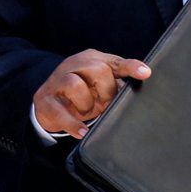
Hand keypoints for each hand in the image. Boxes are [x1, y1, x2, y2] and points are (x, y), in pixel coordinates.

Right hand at [33, 49, 149, 137]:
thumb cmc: (81, 95)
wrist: (48, 104)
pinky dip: (73, 123)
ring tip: (88, 111)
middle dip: (106, 90)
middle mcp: (73, 65)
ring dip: (86, 103)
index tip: (145, 73)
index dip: (130, 67)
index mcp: (91, 60)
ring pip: (74, 84)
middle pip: (96, 69)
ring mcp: (56, 80)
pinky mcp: (44, 98)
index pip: (114, 61)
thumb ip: (116, 87)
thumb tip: (135, 94)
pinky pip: (59, 110)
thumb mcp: (100, 89)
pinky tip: (82, 131)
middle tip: (106, 103)